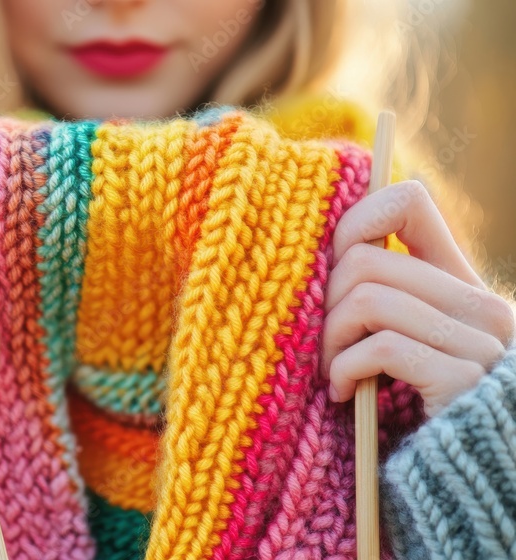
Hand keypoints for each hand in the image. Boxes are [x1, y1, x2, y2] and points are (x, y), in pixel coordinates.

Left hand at [323, 181, 513, 415]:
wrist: (466, 475)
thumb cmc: (416, 406)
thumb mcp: (401, 339)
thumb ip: (381, 295)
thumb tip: (320, 252)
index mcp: (461, 282)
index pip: (408, 201)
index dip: (354, 222)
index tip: (331, 268)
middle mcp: (478, 303)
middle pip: (365, 258)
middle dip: (325, 302)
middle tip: (323, 343)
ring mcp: (477, 341)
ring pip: (367, 299)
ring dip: (331, 340)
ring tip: (332, 371)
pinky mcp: (463, 381)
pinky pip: (380, 348)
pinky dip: (345, 369)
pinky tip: (344, 393)